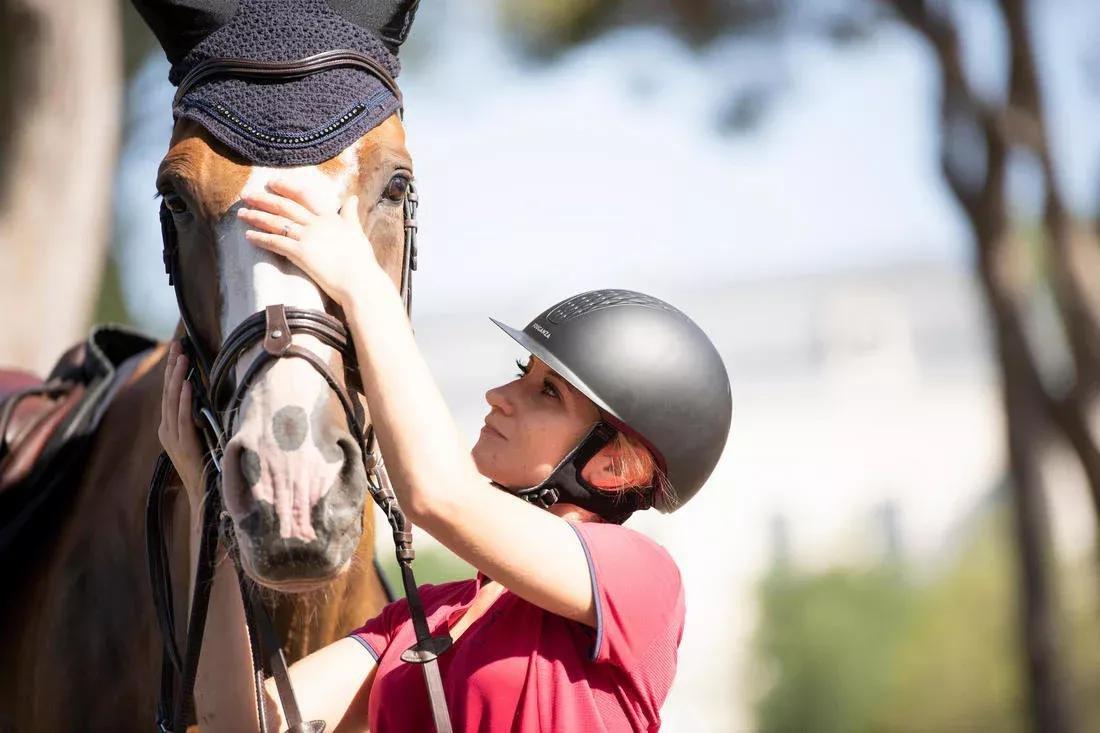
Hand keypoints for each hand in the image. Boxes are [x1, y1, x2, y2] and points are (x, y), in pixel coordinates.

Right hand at [158, 340, 204, 505]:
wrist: (201, 493)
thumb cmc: (205, 464)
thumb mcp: (199, 437)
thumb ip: (196, 418)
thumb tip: (205, 395)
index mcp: (168, 427)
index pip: (169, 393)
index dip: (172, 371)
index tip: (178, 350)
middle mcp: (166, 430)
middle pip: (167, 392)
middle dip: (172, 367)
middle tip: (177, 345)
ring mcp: (173, 438)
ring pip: (172, 402)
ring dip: (177, 378)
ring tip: (182, 358)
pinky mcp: (183, 445)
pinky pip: (182, 419)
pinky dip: (184, 401)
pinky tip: (186, 386)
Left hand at [237, 179, 382, 305]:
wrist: (360, 280)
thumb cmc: (361, 259)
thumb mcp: (357, 231)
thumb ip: (351, 213)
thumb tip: (353, 198)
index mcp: (329, 216)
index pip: (304, 195)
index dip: (286, 187)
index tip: (271, 182)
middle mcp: (315, 223)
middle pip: (284, 207)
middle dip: (263, 199)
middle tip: (245, 195)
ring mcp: (307, 237)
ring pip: (276, 222)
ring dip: (257, 217)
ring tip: (241, 213)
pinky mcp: (300, 253)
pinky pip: (276, 242)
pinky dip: (261, 238)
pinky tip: (249, 236)